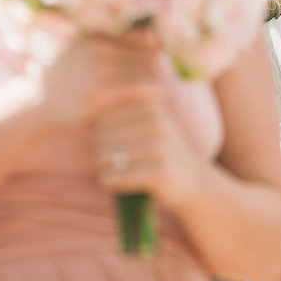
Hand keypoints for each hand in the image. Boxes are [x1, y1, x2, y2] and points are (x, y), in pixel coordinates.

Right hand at [33, 29, 161, 132]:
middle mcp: (94, 47)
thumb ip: (115, 42)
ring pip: (143, 71)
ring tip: (165, 86)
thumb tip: (158, 41)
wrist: (39, 104)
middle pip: (143, 53)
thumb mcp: (85, 50)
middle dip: (155, 65)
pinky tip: (160, 96)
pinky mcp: (98, 94)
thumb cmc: (71, 77)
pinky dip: (152, 92)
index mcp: (92, 33)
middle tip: (166, 74)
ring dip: (157, 78)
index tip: (162, 54)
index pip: (138, 34)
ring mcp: (95, 70)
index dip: (154, 44)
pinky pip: (138, 89)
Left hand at [90, 74, 203, 208]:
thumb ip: (123, 106)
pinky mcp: (160, 175)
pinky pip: (114, 178)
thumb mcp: (150, 121)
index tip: (116, 142)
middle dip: (100, 151)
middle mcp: (159, 125)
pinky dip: (109, 184)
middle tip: (116, 161)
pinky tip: (117, 184)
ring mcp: (161, 150)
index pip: (102, 117)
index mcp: (153, 107)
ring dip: (104, 169)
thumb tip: (85, 96)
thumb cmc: (162, 150)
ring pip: (104, 158)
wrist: (196, 181)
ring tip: (117, 172)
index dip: (100, 133)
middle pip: (100, 137)